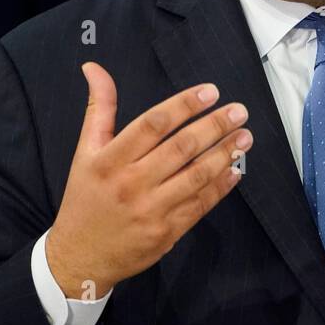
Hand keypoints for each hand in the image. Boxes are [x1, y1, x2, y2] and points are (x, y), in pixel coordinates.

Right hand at [45, 62, 252, 298]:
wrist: (80, 256)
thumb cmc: (85, 198)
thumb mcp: (85, 151)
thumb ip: (99, 109)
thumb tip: (95, 68)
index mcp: (109, 160)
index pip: (153, 124)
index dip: (184, 105)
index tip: (211, 91)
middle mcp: (130, 183)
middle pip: (181, 147)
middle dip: (215, 126)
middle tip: (239, 111)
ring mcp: (150, 210)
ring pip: (196, 176)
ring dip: (225, 153)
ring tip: (244, 136)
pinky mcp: (166, 232)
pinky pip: (200, 204)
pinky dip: (221, 186)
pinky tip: (235, 169)